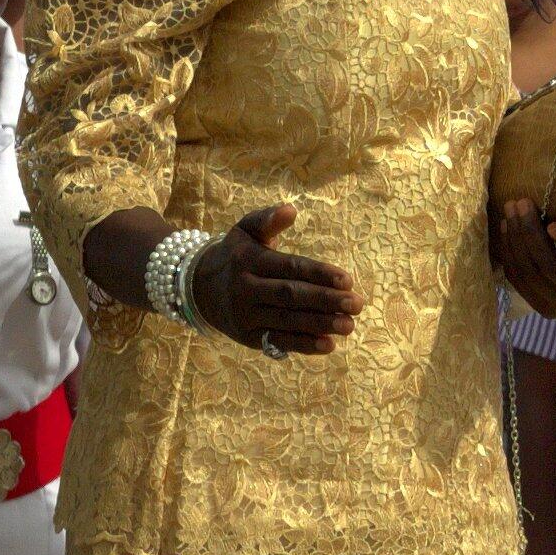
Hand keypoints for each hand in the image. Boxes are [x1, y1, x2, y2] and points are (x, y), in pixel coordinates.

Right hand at [193, 204, 363, 355]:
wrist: (198, 287)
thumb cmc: (236, 255)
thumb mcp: (245, 232)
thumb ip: (268, 220)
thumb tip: (290, 209)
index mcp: (250, 261)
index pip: (289, 268)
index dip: (319, 274)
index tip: (348, 280)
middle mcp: (246, 289)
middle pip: (290, 296)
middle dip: (325, 301)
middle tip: (357, 304)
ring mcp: (246, 315)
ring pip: (286, 321)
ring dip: (320, 324)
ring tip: (349, 325)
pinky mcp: (248, 337)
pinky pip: (277, 342)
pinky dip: (303, 345)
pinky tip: (328, 345)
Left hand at [492, 197, 555, 323]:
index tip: (553, 224)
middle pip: (550, 266)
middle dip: (531, 233)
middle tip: (521, 204)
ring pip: (529, 272)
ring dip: (515, 239)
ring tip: (509, 212)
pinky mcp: (541, 309)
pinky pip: (518, 280)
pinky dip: (509, 254)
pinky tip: (506, 231)